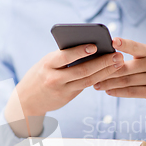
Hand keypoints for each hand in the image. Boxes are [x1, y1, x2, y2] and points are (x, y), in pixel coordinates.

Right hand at [5, 44, 123, 136]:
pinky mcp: (67, 97)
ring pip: (87, 80)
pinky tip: (110, 72)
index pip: (65, 57)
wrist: (27, 100)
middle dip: (102, 62)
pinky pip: (85, 87)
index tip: (95, 45)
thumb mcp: (46, 63)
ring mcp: (61, 90)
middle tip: (117, 55)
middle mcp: (54, 78)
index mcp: (47, 64)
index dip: (80, 51)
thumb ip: (63, 57)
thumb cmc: (40, 74)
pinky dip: (99, 78)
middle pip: (82, 70)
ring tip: (118, 63)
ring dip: (105, 71)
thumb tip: (90, 49)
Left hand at [94, 38, 145, 140]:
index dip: (124, 44)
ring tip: (95, 85)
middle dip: (107, 71)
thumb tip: (105, 59)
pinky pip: (132, 92)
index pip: (135, 46)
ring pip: (126, 81)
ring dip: (108, 84)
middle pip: (125, 67)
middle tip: (91, 73)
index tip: (112, 41)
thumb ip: (132, 58)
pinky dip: (118, 92)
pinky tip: (108, 92)